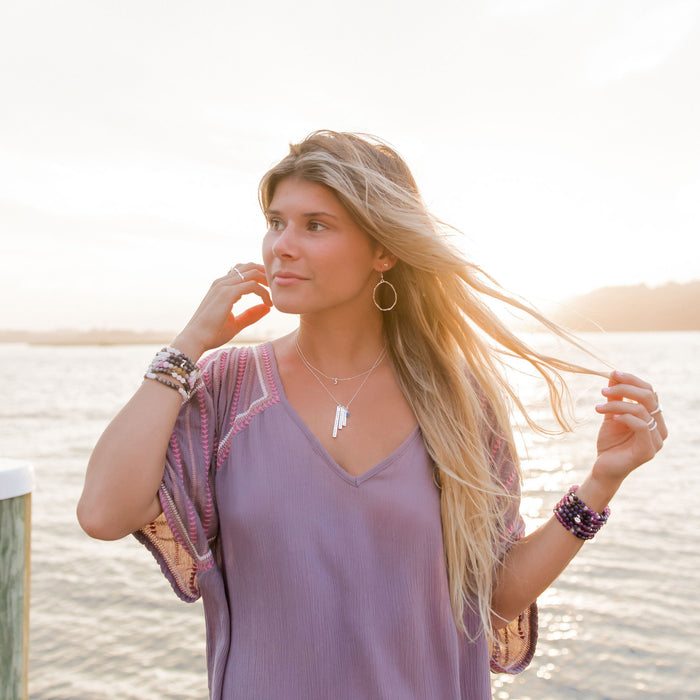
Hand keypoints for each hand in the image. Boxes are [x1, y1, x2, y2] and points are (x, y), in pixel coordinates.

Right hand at [172, 263, 271, 359]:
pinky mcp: (227, 293)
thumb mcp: (236, 323)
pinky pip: (252, 285)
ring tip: (274, 295)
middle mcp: (221, 282)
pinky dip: (263, 292)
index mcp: (221, 286)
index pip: (242, 270)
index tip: (269, 289)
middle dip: (265, 273)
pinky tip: (268, 304)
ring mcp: (223, 286)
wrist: (196, 339)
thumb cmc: (212, 333)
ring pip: (252, 272)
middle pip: (249, 266)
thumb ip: (251, 314)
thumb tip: (268, 308)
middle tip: (276, 288)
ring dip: (266, 281)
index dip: (258, 276)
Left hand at [592, 370, 666, 487]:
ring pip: (642, 410)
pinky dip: (625, 417)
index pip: (649, 391)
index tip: (612, 373)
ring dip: (617, 405)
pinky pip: (642, 426)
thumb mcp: (612, 415)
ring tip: (598, 407)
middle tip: (603, 390)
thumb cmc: (610, 442)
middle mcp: (660, 428)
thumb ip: (615, 398)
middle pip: (649, 397)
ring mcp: (657, 440)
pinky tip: (611, 418)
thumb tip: (613, 375)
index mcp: (655, 418)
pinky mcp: (648, 450)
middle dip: (625, 388)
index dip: (632, 380)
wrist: (603, 468)